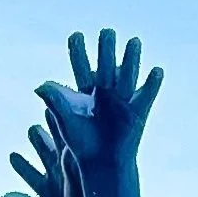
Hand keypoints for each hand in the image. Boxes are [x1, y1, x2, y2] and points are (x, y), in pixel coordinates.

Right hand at [1, 116, 88, 196]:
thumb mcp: (79, 168)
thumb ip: (67, 152)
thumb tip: (57, 131)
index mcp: (69, 158)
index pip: (60, 132)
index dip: (53, 119)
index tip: (48, 105)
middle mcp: (60, 172)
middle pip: (44, 150)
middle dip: (38, 140)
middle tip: (33, 130)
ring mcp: (53, 190)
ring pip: (33, 176)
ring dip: (23, 168)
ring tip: (14, 157)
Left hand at [35, 27, 160, 175]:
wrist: (101, 164)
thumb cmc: (81, 143)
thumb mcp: (66, 121)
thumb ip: (54, 101)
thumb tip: (40, 86)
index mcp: (86, 90)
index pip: (81, 66)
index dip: (78, 52)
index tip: (75, 36)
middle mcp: (105, 91)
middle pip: (106, 65)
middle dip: (107, 49)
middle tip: (107, 32)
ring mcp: (123, 100)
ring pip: (128, 74)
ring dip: (132, 58)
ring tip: (134, 41)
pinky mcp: (139, 112)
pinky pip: (147, 95)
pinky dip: (153, 84)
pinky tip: (157, 71)